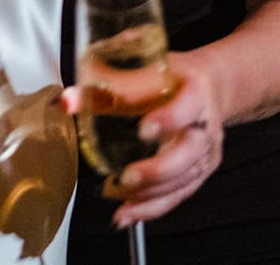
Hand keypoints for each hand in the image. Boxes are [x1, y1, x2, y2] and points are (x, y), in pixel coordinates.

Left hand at [106, 50, 223, 226]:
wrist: (211, 87)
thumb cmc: (177, 76)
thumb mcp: (149, 66)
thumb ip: (110, 83)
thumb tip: (68, 101)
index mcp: (196, 93)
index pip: (187, 107)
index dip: (168, 120)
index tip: (143, 129)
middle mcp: (206, 126)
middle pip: (190, 153)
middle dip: (158, 170)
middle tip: (127, 177)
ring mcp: (205, 153)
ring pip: (184, 180)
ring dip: (150, 195)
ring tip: (120, 201)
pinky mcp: (199, 172)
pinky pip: (179, 195)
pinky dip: (152, 207)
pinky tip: (129, 213)